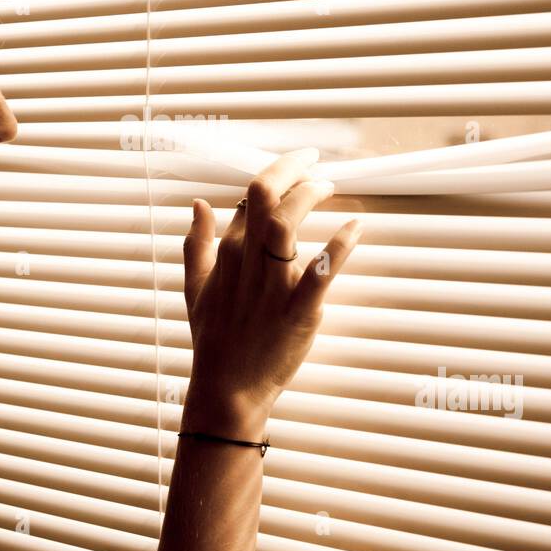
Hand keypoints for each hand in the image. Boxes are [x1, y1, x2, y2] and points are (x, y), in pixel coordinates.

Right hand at [181, 148, 362, 436]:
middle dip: (291, 169)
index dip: (275, 177)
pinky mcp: (297, 312)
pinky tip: (356, 225)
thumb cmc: (214, 339)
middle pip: (265, 197)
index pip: (250, 198)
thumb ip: (196, 244)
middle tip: (314, 162)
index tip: (297, 170)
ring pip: (286, 224)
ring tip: (328, 185)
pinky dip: (340, 246)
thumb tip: (198, 204)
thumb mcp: (194, 288)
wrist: (227, 389)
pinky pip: (320, 273)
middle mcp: (245, 263)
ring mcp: (272, 287)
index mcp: (225, 254)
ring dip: (310, 196)